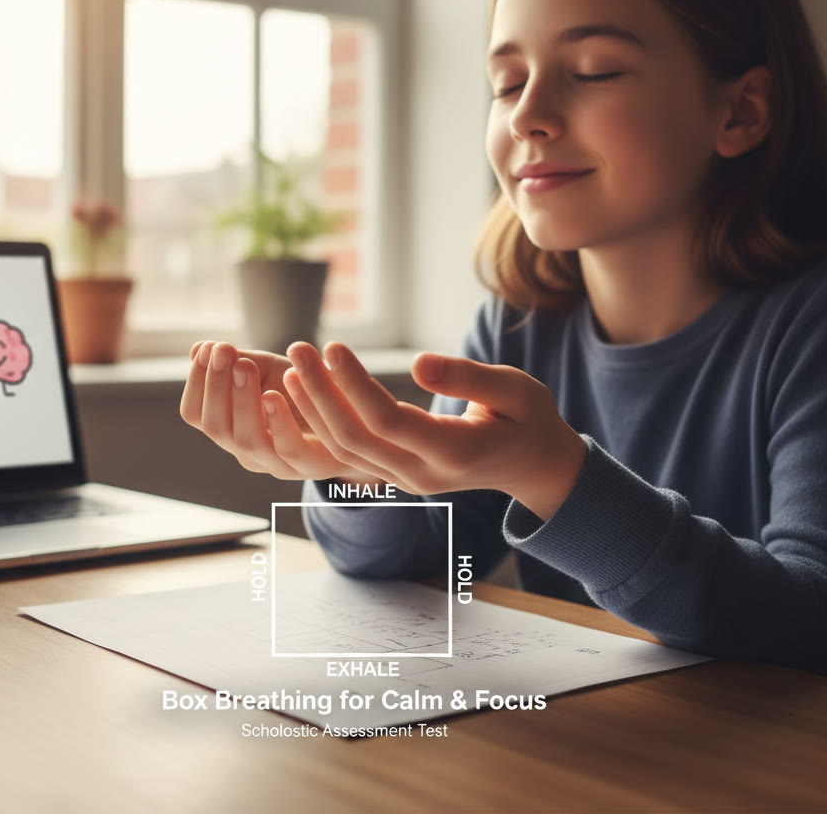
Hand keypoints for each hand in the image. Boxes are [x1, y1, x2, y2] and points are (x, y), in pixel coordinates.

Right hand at [179, 341, 385, 484]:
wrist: (357, 418)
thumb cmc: (307, 392)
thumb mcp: (271, 371)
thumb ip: (239, 361)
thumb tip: (198, 349)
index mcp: (232, 428)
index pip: (196, 414)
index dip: (197, 382)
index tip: (207, 349)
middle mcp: (247, 451)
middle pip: (216, 427)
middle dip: (216, 386)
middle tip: (223, 351)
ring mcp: (277, 463)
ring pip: (247, 440)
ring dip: (242, 400)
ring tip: (244, 366)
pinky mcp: (311, 465)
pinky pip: (289, 448)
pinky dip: (279, 420)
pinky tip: (276, 393)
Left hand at [284, 341, 587, 520]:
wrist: (534, 467)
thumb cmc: (529, 420)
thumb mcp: (516, 390)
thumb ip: (468, 377)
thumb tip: (418, 363)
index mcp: (455, 454)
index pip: (389, 421)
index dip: (355, 385)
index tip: (333, 346)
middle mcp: (424, 475)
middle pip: (356, 438)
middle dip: (321, 393)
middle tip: (298, 349)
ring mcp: (408, 481)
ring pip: (346, 451)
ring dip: (314, 409)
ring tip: (292, 366)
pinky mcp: (398, 476)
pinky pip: (351, 454)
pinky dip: (324, 424)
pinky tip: (306, 391)